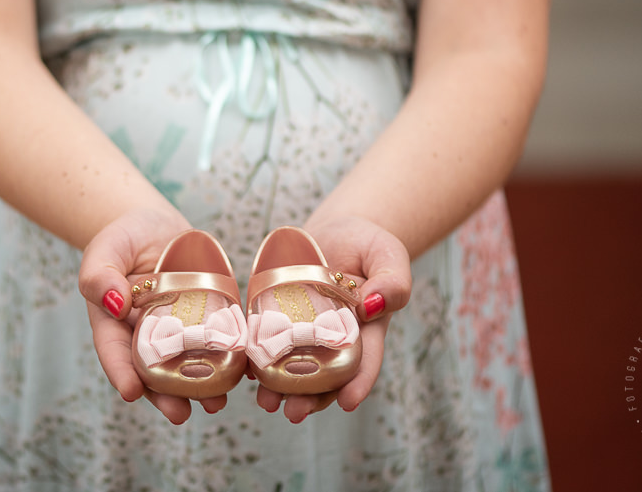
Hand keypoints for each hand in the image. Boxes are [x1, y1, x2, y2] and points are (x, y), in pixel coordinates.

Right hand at [78, 209, 222, 423]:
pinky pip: (216, 339)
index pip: (114, 352)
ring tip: (215, 403)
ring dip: (200, 387)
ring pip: (186, 364)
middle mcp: (145, 335)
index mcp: (114, 324)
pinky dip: (229, 357)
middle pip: (153, 371)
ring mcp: (177, 329)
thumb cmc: (122, 237)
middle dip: (166, 395)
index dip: (121, 373)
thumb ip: (100, 274)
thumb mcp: (105, 248)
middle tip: (180, 413)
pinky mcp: (205, 316)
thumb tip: (113, 302)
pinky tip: (243, 372)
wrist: (154, 225)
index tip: (130, 392)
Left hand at [254, 216, 411, 421]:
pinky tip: (248, 371)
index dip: (358, 382)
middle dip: (312, 396)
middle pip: (326, 374)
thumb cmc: (369, 243)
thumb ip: (392, 282)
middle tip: (294, 412)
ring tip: (266, 401)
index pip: (365, 360)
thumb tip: (374, 307)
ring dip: (281, 386)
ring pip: (296, 364)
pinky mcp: (282, 315)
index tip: (348, 402)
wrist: (337, 230)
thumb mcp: (388, 254)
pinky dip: (259, 357)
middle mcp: (336, 336)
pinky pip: (270, 339)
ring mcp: (307, 329)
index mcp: (367, 328)